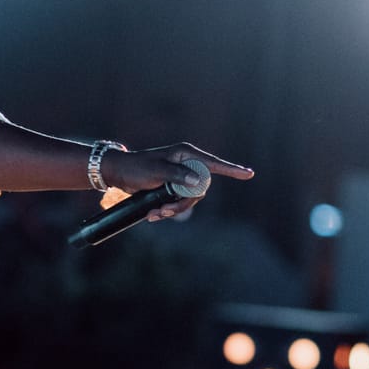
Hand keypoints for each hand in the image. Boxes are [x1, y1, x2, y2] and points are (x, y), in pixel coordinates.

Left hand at [105, 143, 253, 221]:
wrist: (119, 173)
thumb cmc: (136, 168)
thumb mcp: (156, 171)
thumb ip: (177, 175)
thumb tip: (198, 181)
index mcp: (186, 153)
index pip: (213, 163)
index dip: (232, 170)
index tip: (249, 174)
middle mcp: (187, 163)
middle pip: (200, 189)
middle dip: (183, 204)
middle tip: (163, 211)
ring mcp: (181, 175)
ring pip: (189, 198)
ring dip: (173, 210)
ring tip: (154, 214)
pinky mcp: (173, 186)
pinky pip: (179, 201)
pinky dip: (168, 210)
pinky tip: (153, 215)